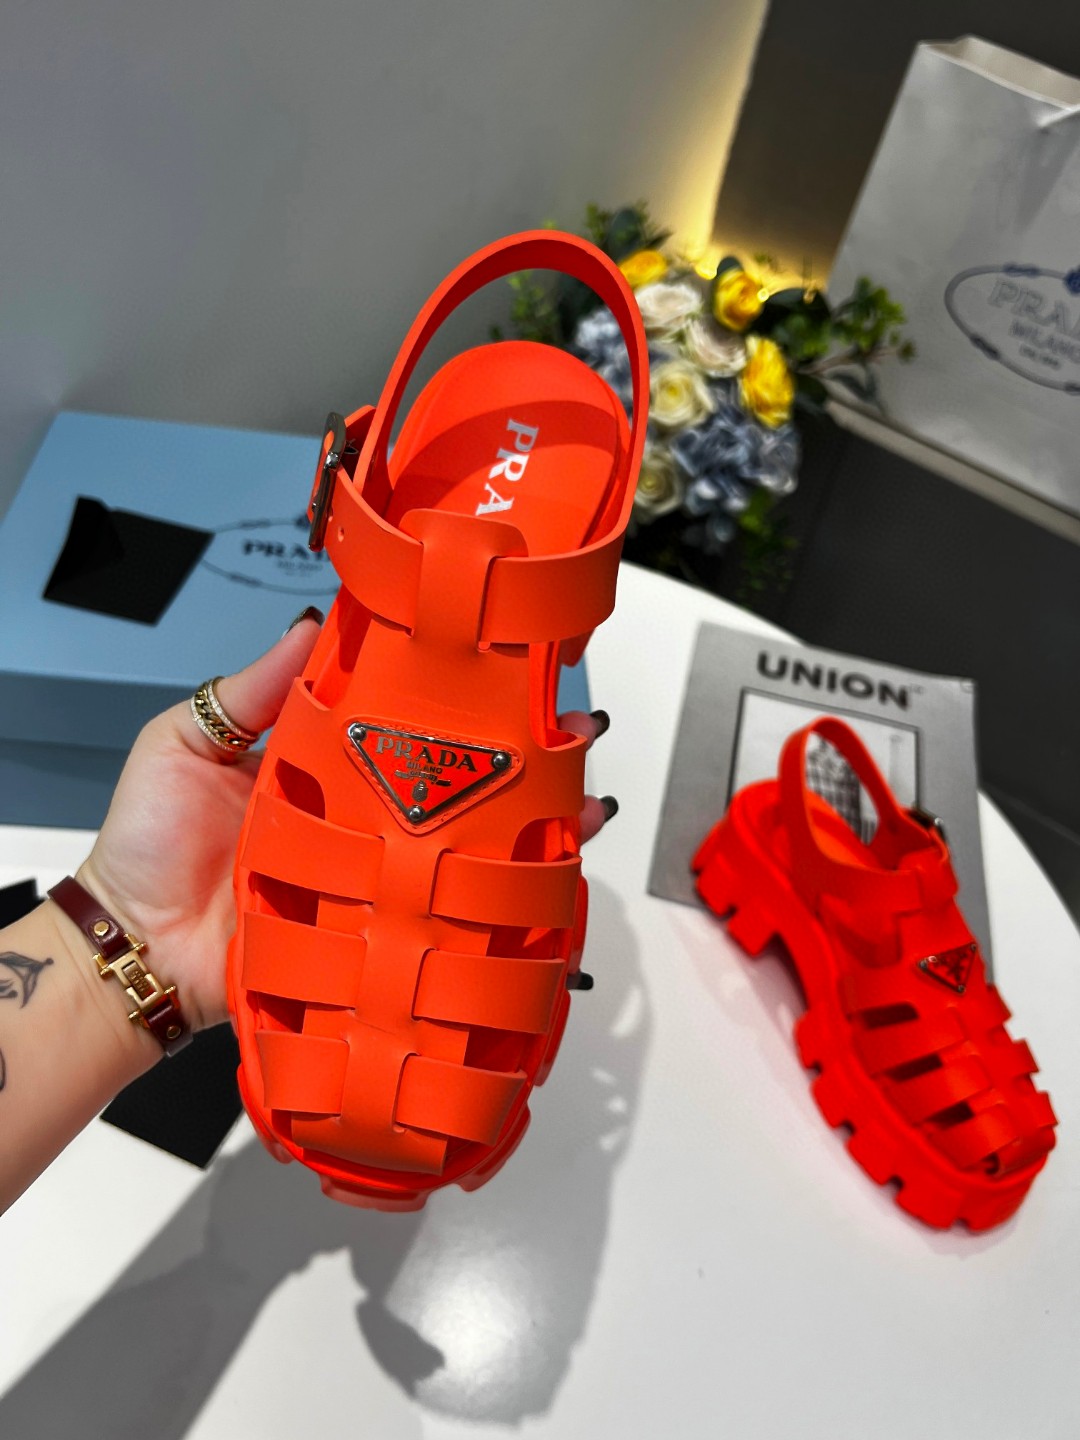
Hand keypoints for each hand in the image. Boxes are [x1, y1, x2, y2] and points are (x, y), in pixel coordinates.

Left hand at [77, 617, 614, 1032]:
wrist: (132, 950)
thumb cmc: (149, 842)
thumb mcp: (185, 742)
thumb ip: (252, 690)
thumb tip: (316, 620)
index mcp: (327, 761)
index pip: (404, 719)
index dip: (455, 695)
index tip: (510, 666)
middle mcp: (364, 815)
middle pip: (455, 784)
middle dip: (523, 760)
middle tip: (575, 735)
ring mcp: (376, 876)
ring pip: (467, 848)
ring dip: (531, 827)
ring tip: (580, 806)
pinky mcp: (377, 933)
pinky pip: (444, 918)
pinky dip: (499, 907)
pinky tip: (546, 885)